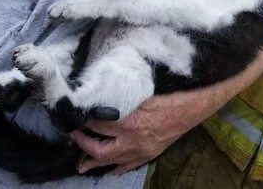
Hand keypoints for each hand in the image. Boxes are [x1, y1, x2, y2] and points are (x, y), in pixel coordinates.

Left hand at [70, 93, 197, 174]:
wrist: (188, 109)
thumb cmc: (166, 97)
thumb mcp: (139, 94)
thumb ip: (120, 99)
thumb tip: (102, 97)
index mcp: (128, 123)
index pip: (98, 124)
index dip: (85, 120)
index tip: (77, 115)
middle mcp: (131, 141)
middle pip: (100, 150)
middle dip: (84, 144)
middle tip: (74, 136)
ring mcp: (139, 151)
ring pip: (112, 161)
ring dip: (96, 162)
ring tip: (82, 166)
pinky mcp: (148, 155)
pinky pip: (129, 166)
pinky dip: (117, 168)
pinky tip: (110, 170)